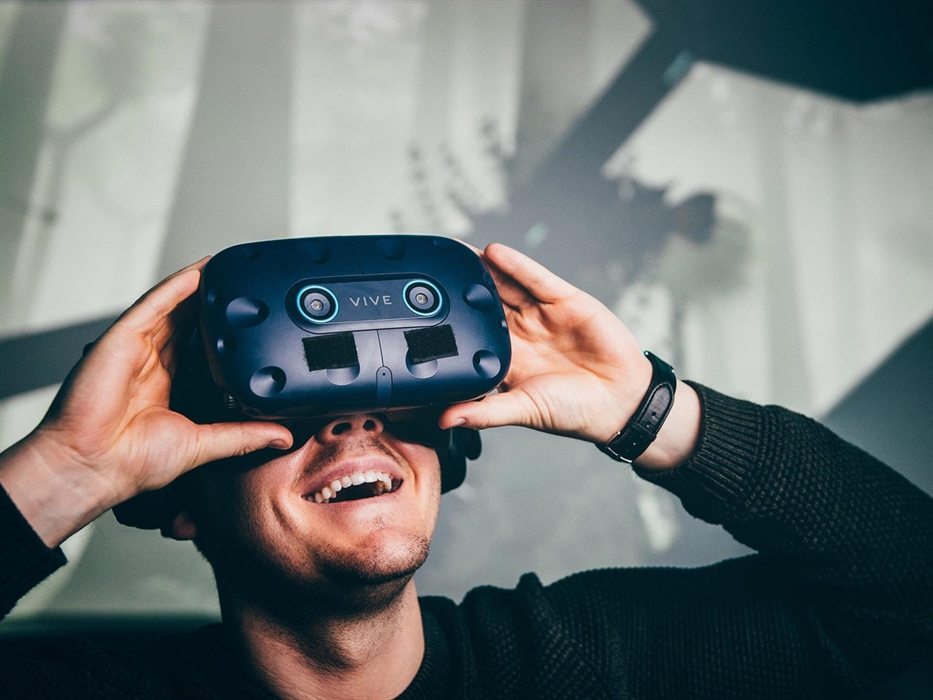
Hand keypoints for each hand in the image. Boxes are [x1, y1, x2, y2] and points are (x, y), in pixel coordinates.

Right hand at [0, 259, 292, 546]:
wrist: (93, 465)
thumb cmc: (132, 461)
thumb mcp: (203, 444)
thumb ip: (243, 436)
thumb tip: (282, 436)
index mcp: (170, 383)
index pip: (201, 347)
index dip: (222, 331)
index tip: (251, 321)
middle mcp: (153, 361)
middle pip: (188, 320)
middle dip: (213, 302)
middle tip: (245, 285)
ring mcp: (137, 347)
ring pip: (174, 306)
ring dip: (199, 286)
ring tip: (228, 268)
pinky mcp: (123, 338)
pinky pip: (154, 304)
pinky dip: (176, 286)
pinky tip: (199, 272)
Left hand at [439, 243, 699, 468]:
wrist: (622, 402)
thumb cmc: (574, 412)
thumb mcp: (524, 410)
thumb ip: (485, 411)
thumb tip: (445, 420)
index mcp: (506, 358)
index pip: (472, 332)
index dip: (450, 319)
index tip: (420, 308)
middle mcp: (521, 332)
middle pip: (485, 303)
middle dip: (460, 286)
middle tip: (431, 268)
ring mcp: (542, 315)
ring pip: (507, 285)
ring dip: (483, 269)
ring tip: (456, 252)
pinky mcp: (566, 301)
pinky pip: (537, 280)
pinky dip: (517, 266)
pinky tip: (495, 253)